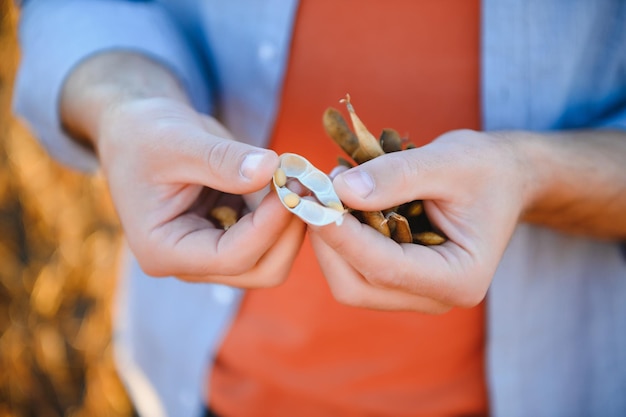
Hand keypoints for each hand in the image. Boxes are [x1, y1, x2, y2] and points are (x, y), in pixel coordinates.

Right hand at [93, 97, 304, 285]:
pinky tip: (289, 182)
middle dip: (287, 231)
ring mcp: (210, 254)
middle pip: (259, 271)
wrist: (138, 131)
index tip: (291, 186)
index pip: (229, 257)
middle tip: (304, 185)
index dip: (268, 226)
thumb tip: (271, 169)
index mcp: (163, 250)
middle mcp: (188, 263)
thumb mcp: (178, 140)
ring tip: (299, 179)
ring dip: (292, 224)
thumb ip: (223, 159)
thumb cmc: (145, 134)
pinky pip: (269, 239)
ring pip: (271, 260)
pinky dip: (285, 215)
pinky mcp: (229, 238)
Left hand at [308, 130, 526, 312]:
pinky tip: (339, 204)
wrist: (502, 180)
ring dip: (329, 239)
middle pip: (357, 286)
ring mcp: (415, 293)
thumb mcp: (448, 160)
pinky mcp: (399, 281)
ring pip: (349, 281)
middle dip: (328, 241)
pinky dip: (340, 238)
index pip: (385, 268)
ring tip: (327, 191)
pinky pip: (355, 269)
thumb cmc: (485, 169)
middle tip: (313, 193)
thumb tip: (340, 190)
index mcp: (460, 278)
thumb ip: (395, 176)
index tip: (312, 199)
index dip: (342, 235)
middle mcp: (436, 297)